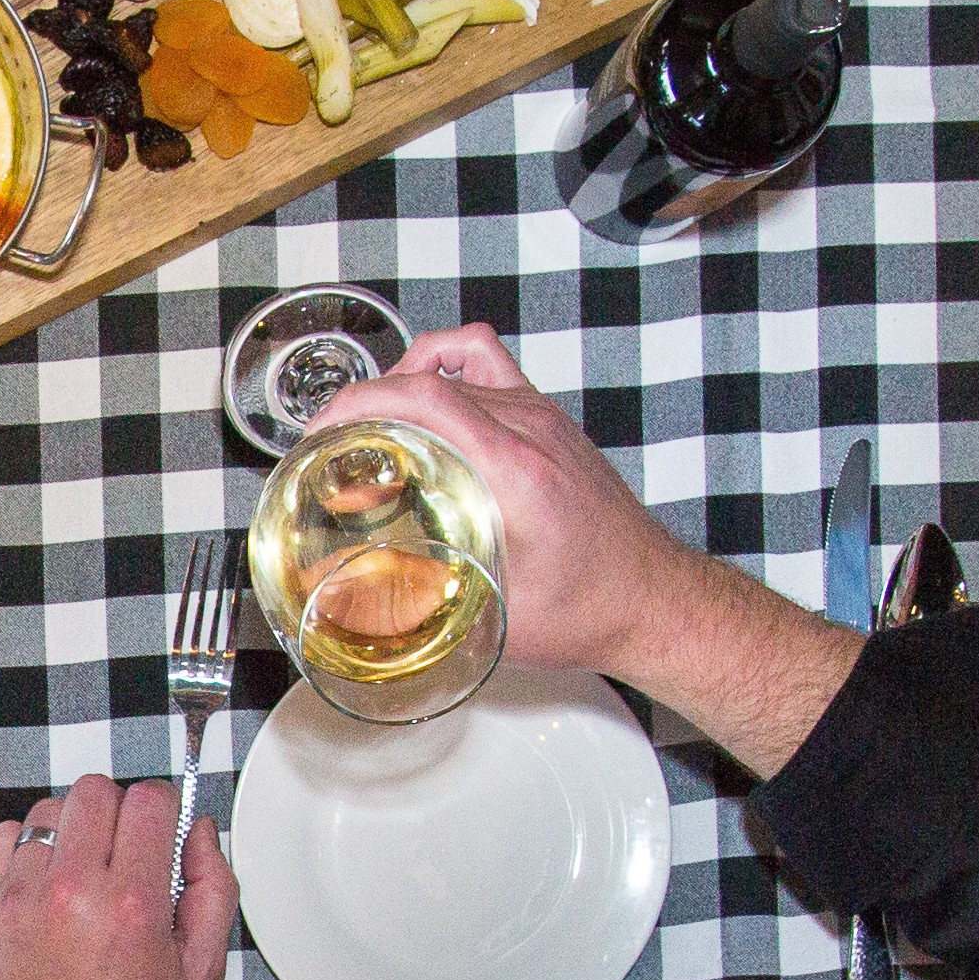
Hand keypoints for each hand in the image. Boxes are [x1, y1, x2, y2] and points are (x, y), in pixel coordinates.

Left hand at [0, 775, 233, 979]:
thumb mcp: (200, 974)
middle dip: (119, 812)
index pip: (149, 800)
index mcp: (132, 903)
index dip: (164, 809)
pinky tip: (47, 881)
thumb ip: (213, 891)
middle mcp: (72, 889)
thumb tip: (200, 832)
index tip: (162, 832)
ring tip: (84, 870)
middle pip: (96, 790)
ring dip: (74, 828)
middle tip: (125, 851)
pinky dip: (30, 847)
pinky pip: (8, 835)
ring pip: (50, 809)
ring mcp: (21, 894)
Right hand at [317, 324, 862, 769]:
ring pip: (452, 363)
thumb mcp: (496, 617)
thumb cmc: (592, 609)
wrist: (655, 600)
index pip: (426, 399)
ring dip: (401, 385)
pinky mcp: (547, 417)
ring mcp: (541, 416)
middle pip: (428, 378)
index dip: (360, 402)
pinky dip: (443, 366)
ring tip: (370, 425)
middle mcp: (530, 429)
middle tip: (332, 443)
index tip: (323, 429)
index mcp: (516, 469)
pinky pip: (484, 362)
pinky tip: (424, 399)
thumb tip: (360, 603)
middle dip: (365, 400)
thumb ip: (427, 605)